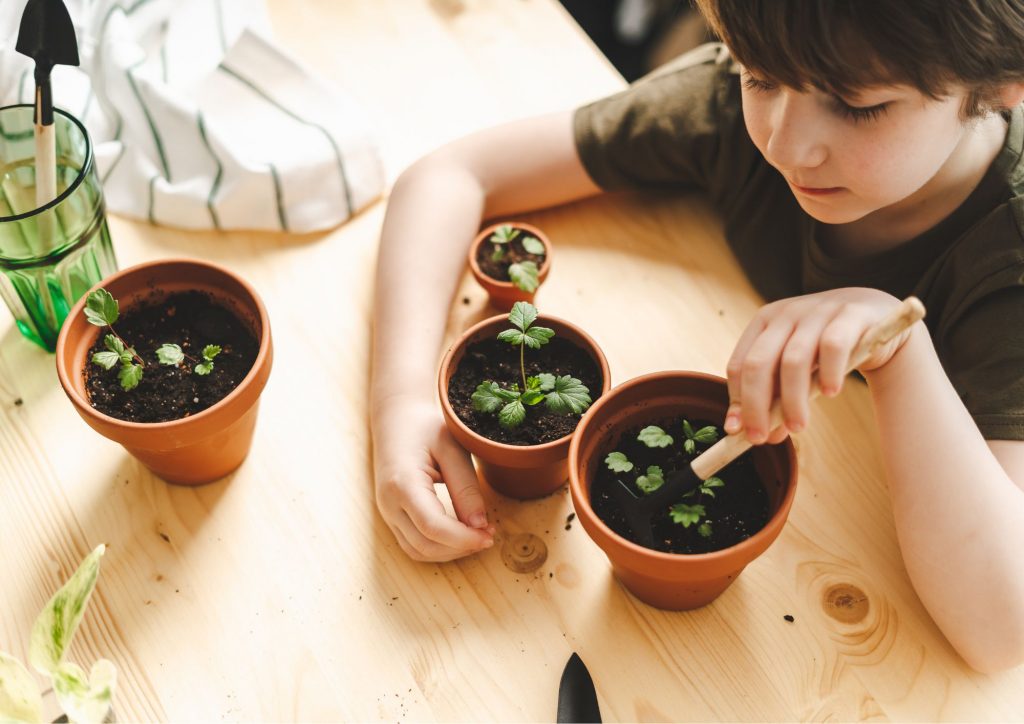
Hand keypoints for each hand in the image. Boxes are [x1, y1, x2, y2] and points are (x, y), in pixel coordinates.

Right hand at [372, 395, 494, 560]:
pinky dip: (438, 548)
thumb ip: (466, 487)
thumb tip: (480, 525)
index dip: (464, 538)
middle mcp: (389, 503)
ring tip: (478, 536)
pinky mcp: (392, 516)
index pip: (433, 526)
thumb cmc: (425, 429)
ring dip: (450, 552)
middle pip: (425, 545)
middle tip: (489, 535)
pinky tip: (460, 537)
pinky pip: (413, 544)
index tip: (490, 534)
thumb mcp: (452, 449)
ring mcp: (387, 512)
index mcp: (402, 483)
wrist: (397, 421)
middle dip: (460, 547)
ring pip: (418, 551)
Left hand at [724, 288, 910, 444]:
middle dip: (755, 406)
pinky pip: (833, 347)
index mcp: (764, 322)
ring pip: (794, 360)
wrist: (872, 316)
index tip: (737, 431)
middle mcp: (786, 314)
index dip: (736, 400)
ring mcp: (817, 312)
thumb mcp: (796, 368)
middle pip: (758, 363)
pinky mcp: (850, 316)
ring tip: (798, 427)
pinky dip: (829, 373)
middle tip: (760, 439)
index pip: (739, 364)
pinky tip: (830, 393)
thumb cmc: (824, 348)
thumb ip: (777, 397)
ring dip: (792, 400)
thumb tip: (764, 436)